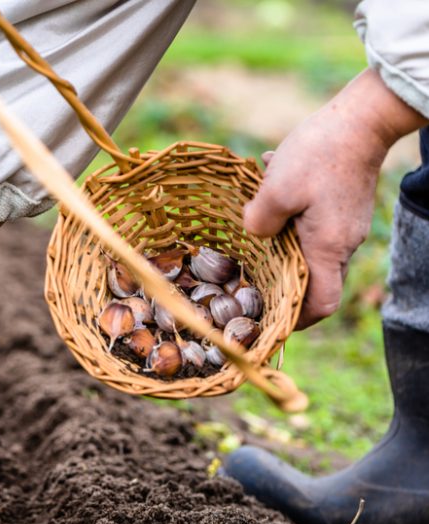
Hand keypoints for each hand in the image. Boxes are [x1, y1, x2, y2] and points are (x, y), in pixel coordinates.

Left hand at [243, 69, 427, 328]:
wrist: (362, 117)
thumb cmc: (320, 154)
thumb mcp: (276, 189)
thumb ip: (258, 221)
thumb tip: (253, 234)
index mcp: (327, 248)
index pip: (321, 304)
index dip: (297, 319)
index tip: (271, 318)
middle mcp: (343, 243)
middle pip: (312, 280)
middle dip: (279, 279)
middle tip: (247, 275)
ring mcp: (345, 225)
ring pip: (307, 246)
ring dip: (279, 236)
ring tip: (256, 212)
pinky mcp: (342, 206)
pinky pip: (312, 222)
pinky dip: (289, 212)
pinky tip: (271, 181)